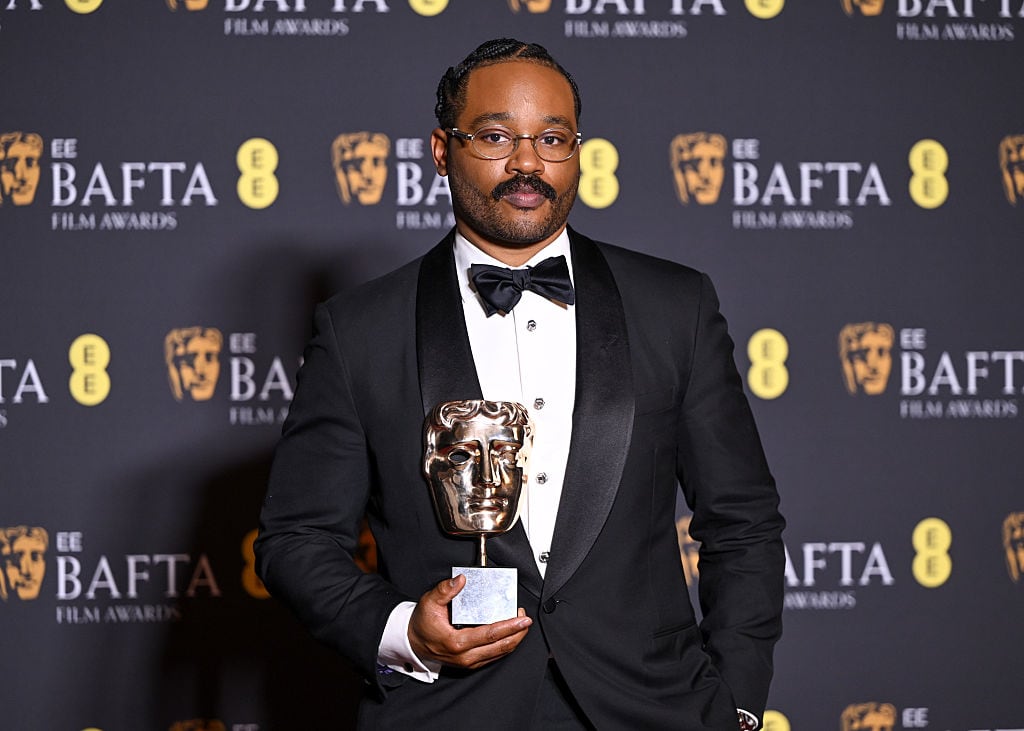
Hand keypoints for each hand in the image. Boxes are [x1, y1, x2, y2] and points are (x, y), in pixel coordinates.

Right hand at [408, 574, 531, 668]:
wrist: (414, 641)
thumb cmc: (422, 623)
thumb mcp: (430, 602)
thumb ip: (445, 590)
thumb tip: (461, 579)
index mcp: (457, 642)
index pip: (490, 634)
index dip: (510, 626)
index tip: (523, 618)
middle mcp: (465, 656)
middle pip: (501, 646)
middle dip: (518, 633)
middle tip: (526, 619)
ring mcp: (469, 662)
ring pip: (500, 653)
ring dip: (514, 639)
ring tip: (521, 625)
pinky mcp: (471, 663)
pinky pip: (494, 656)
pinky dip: (505, 645)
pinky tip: (510, 635)